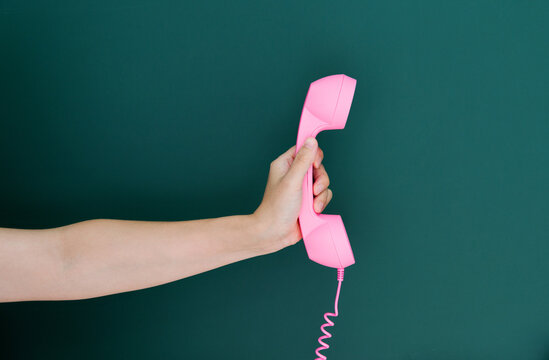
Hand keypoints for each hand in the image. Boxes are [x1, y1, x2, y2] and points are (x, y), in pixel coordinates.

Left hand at [252, 137, 332, 252]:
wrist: (275, 233)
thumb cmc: (277, 207)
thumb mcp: (292, 181)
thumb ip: (303, 160)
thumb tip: (311, 140)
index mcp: (285, 164)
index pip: (304, 149)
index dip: (313, 155)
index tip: (315, 166)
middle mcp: (294, 174)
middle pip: (317, 166)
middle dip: (320, 179)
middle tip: (314, 190)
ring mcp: (302, 188)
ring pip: (323, 181)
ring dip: (321, 194)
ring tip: (314, 204)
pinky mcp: (309, 200)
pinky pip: (324, 195)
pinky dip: (322, 202)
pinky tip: (314, 210)